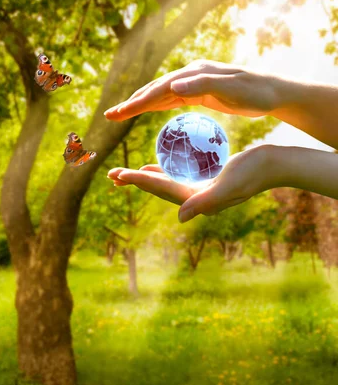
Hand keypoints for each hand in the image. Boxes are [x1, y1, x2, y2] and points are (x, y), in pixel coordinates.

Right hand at [104, 60, 281, 120]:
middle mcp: (190, 74)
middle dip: (132, 102)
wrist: (273, 91)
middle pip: (155, 89)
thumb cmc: (255, 92)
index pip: (160, 89)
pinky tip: (149, 111)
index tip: (118, 113)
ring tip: (121, 114)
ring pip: (161, 94)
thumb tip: (172, 85)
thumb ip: (202, 85)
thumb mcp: (231, 89)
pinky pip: (172, 100)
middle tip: (109, 116)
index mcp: (194, 73)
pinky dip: (157, 105)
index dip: (138, 102)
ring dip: (141, 104)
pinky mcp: (199, 92)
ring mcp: (194, 82)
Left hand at [107, 145, 278, 220]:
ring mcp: (200, 189)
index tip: (118, 174)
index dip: (138, 181)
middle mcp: (195, 197)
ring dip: (144, 178)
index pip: (161, 188)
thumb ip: (204, 202)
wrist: (274, 167)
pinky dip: (162, 171)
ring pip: (165, 183)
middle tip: (111, 175)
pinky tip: (156, 166)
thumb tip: (180, 218)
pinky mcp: (206, 180)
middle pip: (158, 188)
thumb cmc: (253, 173)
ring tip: (126, 175)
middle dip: (134, 182)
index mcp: (197, 199)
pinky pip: (177, 176)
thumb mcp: (228, 186)